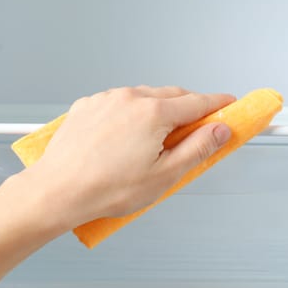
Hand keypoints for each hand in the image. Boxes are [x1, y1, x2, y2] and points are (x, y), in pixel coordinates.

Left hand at [17, 86, 235, 229]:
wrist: (57, 191)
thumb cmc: (105, 189)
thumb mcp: (165, 176)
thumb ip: (198, 149)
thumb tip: (220, 131)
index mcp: (153, 113)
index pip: (198, 102)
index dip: (219, 105)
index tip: (231, 106)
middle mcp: (130, 98)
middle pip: (172, 96)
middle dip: (190, 109)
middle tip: (198, 131)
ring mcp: (106, 99)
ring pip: (144, 98)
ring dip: (158, 112)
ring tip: (155, 143)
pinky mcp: (87, 106)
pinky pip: (118, 103)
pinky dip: (130, 114)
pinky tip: (126, 140)